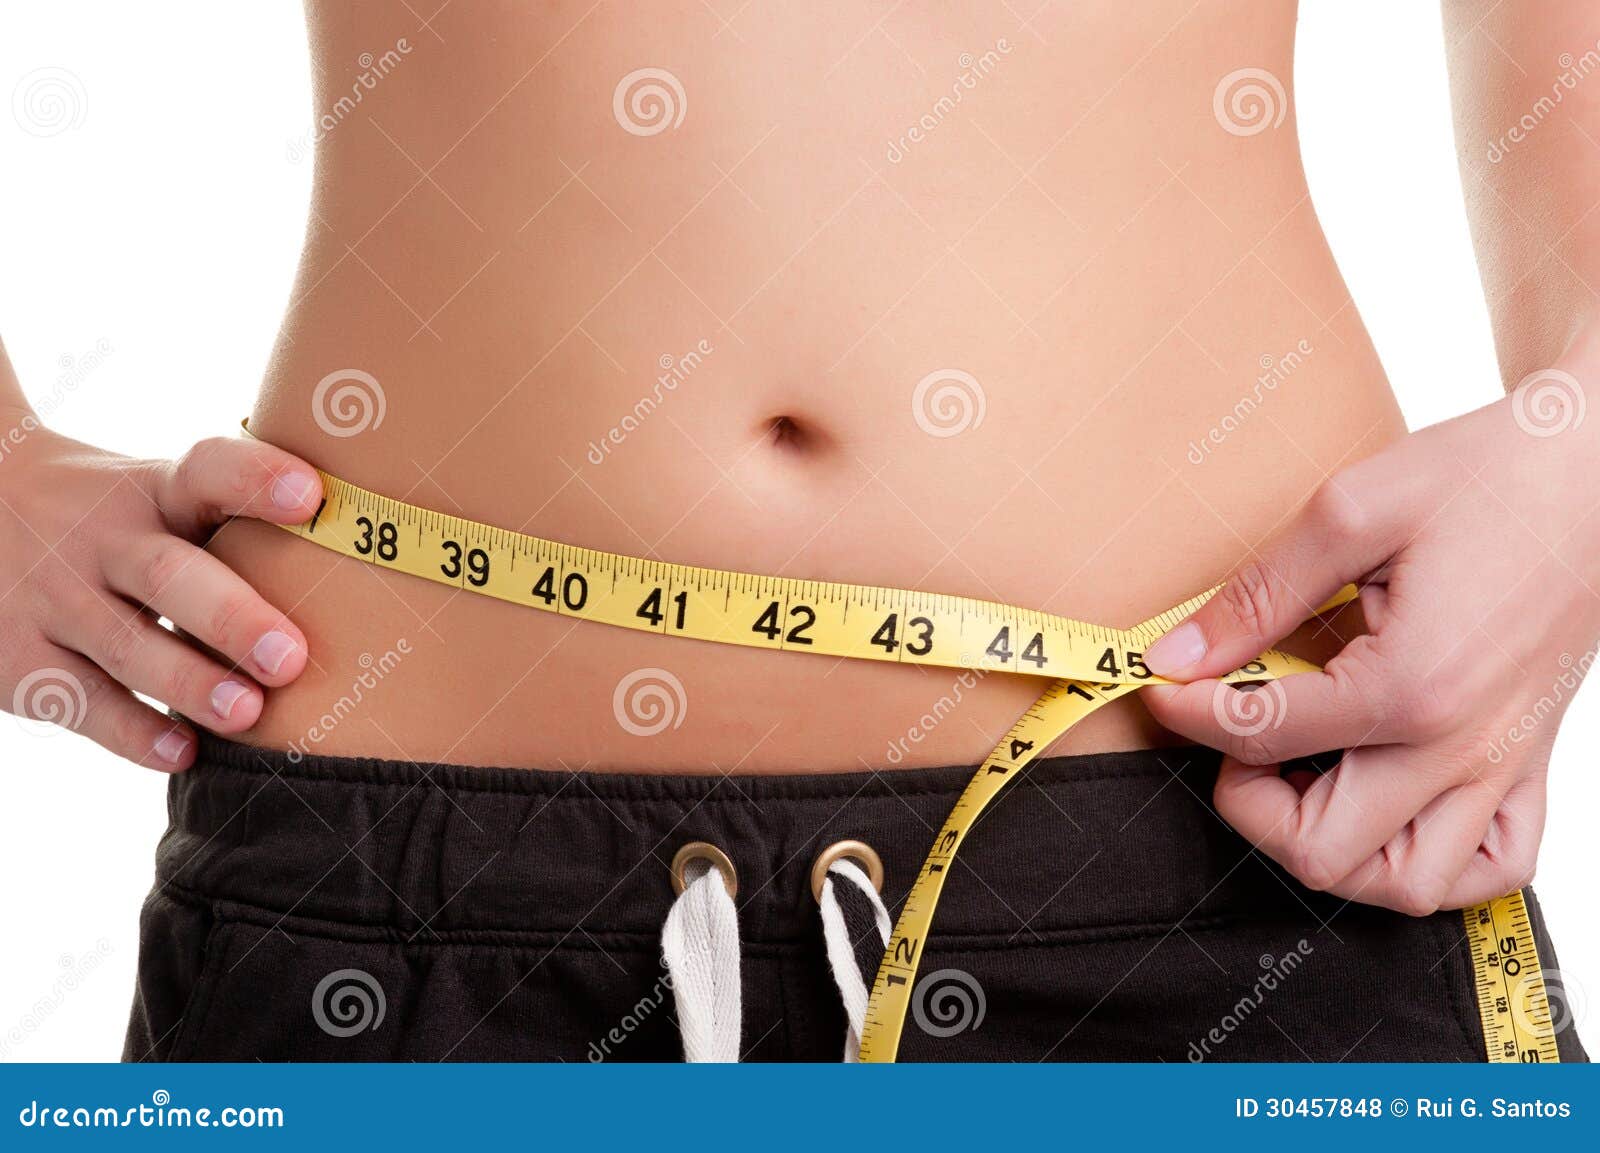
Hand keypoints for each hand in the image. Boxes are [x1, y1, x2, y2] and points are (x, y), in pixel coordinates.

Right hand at [0, 417, 321, 769]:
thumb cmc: (121, 519)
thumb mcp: (161, 492)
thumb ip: (238, 517)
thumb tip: (372, 545)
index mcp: (155, 491)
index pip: (208, 471)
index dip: (257, 479)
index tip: (313, 495)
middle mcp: (104, 540)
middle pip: (169, 574)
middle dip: (232, 617)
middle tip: (293, 657)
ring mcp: (55, 598)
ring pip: (125, 644)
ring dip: (189, 683)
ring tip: (248, 713)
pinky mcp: (21, 658)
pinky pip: (81, 700)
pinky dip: (132, 732)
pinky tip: (182, 752)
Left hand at [1140, 347, 1599, 914]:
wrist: (1598, 471)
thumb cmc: (1485, 478)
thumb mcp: (1350, 512)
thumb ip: (1258, 595)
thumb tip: (1178, 656)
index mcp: (1409, 684)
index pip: (1257, 734)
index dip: (1186, 712)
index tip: (1165, 684)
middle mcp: (1460, 747)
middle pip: (1320, 850)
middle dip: (1248, 800)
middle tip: (1233, 732)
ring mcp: (1502, 768)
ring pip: (1403, 885)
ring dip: (1330, 847)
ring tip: (1301, 773)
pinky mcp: (1530, 766)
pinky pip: (1489, 869)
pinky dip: (1427, 862)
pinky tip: (1384, 803)